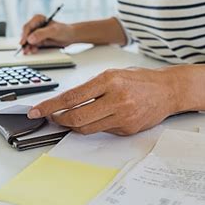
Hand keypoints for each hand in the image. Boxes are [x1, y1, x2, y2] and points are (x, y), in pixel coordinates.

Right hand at [20, 14, 75, 53]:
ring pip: (28, 40)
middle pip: (26, 34)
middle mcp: (36, 25)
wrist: (70, 36)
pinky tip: (33, 51)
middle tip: (25, 49)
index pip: (28, 27)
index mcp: (38, 19)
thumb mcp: (53, 31)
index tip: (24, 42)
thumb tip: (30, 39)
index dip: (25, 35)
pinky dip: (32, 48)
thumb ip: (41, 34)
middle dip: (25, 42)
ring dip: (28, 46)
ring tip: (28, 52)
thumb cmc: (64, 30)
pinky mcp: (39, 40)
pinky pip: (32, 44)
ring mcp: (37, 33)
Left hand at [27, 68, 179, 135]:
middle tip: (52, 117)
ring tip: (69, 118)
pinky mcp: (127, 129)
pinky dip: (93, 126)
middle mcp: (116, 99)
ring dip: (73, 125)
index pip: (71, 97)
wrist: (168, 90)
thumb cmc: (139, 79)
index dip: (49, 106)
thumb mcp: (113, 74)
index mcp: (109, 80)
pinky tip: (97, 117)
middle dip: (58, 119)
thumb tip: (66, 102)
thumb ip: (91, 87)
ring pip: (86, 128)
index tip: (36, 110)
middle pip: (75, 117)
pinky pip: (101, 131)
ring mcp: (122, 116)